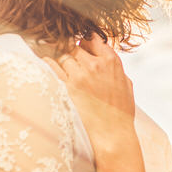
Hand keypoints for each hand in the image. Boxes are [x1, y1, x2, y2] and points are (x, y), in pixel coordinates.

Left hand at [43, 34, 136, 158]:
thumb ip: (115, 68)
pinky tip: (45, 61)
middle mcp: (95, 65)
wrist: (113, 133)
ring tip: (54, 57)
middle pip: (75, 45)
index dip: (85, 41)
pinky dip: (48, 62)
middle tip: (65, 52)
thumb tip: (106, 58)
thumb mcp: (126, 84)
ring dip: (59, 56)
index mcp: (111, 61)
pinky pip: (52, 67)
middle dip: (70, 48)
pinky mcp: (67, 87)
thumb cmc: (121, 111)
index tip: (81, 45)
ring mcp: (80, 75)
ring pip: (63, 54)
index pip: (92, 38)